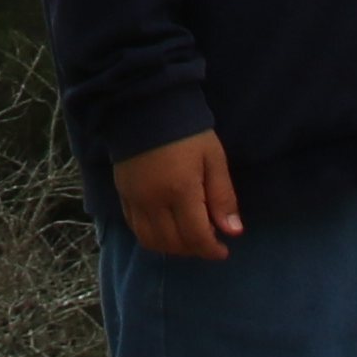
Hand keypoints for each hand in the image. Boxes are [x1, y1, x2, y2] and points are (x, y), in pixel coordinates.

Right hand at [112, 131, 242, 261]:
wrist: (146, 106)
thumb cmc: (188, 132)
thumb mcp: (213, 159)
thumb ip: (223, 197)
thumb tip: (233, 232)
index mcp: (181, 191)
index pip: (196, 236)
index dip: (212, 250)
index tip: (223, 250)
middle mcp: (154, 202)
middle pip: (174, 243)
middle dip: (194, 249)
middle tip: (208, 240)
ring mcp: (135, 200)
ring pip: (151, 241)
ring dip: (172, 248)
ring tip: (187, 238)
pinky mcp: (123, 195)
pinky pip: (135, 228)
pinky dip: (152, 237)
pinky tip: (165, 228)